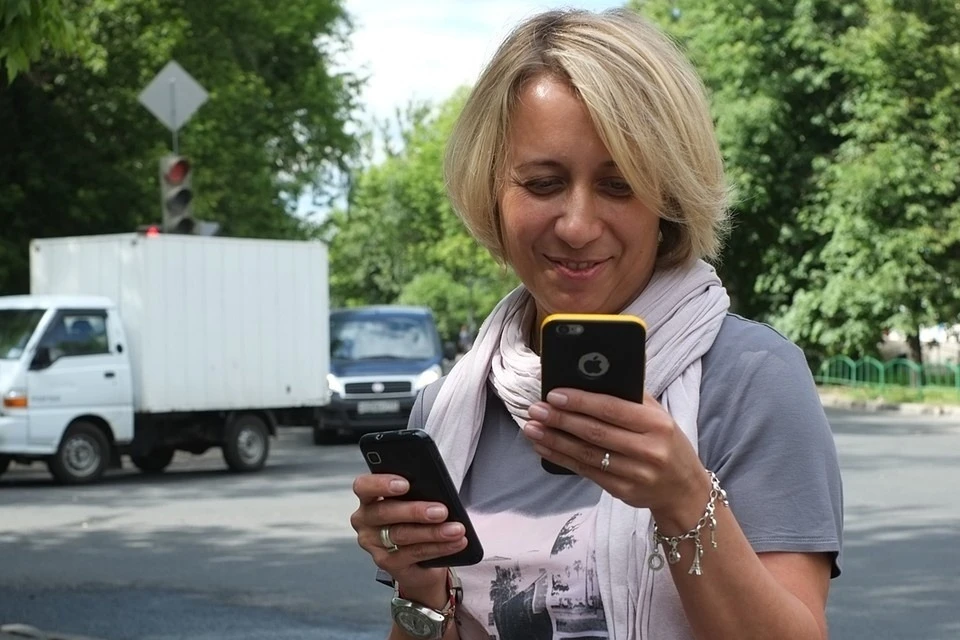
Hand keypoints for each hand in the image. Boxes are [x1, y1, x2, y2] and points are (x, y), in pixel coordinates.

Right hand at [350, 473, 468, 605]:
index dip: (381, 484)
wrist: (419, 559)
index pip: (364, 486)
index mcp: (369, 497)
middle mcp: (365, 520)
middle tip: (442, 511)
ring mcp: (373, 543)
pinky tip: (455, 542)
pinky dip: (439, 547)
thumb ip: (418, 493)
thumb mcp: (415, 501)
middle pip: (385, 513)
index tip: (405, 484)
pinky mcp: (386, 563)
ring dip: (433, 532)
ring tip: (456, 529)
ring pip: (402, 535)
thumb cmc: (416, 520)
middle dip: (416, 511)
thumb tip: (438, 493)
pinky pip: (414, 553)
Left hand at [522, 389, 710, 526]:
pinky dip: (561, 458)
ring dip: (554, 440)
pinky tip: (544, 447)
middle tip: (535, 409)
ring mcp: (635, 473)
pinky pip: (585, 472)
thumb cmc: (666, 444)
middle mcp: (648, 450)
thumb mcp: (659, 417)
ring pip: (586, 454)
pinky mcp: (622, 490)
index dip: (581, 401)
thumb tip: (591, 379)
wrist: (683, 490)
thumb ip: (631, 399)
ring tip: (532, 428)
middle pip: (595, 432)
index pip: (613, 409)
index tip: (554, 394)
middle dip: (561, 419)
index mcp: (657, 425)